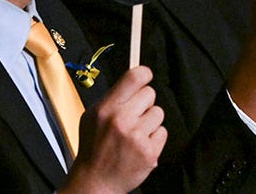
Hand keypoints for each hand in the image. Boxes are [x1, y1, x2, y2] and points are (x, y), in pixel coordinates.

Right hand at [63, 66, 165, 193]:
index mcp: (106, 109)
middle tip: (134, 115)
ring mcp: (137, 137)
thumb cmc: (94, 148)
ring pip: (158, 113)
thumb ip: (113, 98)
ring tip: (135, 134)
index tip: (145, 76)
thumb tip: (135, 78)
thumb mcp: (92, 116)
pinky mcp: (150, 152)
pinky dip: (154, 138)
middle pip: (150, 93)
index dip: (144, 73)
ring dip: (150, 121)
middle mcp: (122, 120)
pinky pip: (162, 132)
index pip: (134, 77)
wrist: (95, 181)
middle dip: (144, 102)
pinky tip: (140, 145)